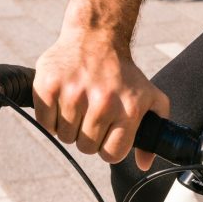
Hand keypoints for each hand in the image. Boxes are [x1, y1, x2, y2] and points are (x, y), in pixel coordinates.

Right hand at [33, 29, 168, 169]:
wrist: (96, 36)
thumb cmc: (124, 73)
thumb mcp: (151, 97)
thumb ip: (156, 129)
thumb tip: (144, 165)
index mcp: (128, 109)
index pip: (111, 154)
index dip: (108, 148)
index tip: (107, 135)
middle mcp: (102, 102)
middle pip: (86, 148)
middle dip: (88, 137)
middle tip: (91, 117)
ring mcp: (73, 94)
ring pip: (65, 138)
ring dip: (70, 128)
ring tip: (78, 107)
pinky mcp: (49, 86)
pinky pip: (46, 123)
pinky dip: (51, 118)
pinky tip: (63, 102)